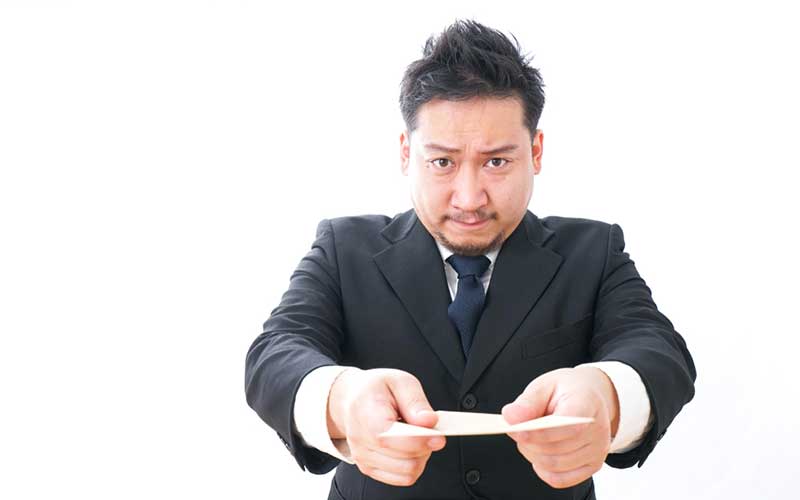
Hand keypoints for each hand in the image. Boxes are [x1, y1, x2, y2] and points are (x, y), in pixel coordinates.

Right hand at [327, 368, 446, 486]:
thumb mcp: (399, 381)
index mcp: (365, 414)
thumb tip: (429, 422)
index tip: (439, 437)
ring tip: (418, 437)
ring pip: (406, 472)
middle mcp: (360, 440)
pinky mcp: (369, 469)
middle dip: (424, 447)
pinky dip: (413, 465)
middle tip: (429, 430)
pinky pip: (402, 478)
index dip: (417, 441)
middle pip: (403, 460)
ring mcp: (363, 457)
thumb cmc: (376, 389)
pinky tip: (410, 447)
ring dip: (421, 456)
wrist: (352, 400)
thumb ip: (415, 401)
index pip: (389, 438)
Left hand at [501, 366, 619, 488]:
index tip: (515, 430)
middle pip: (556, 450)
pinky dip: (543, 470)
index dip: (538, 433)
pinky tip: (538, 454)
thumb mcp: (545, 385)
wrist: (589, 395)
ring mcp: (597, 452)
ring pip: (555, 466)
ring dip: (532, 455)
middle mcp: (598, 432)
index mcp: (588, 405)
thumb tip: (510, 417)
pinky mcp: (592, 466)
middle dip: (528, 443)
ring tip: (527, 439)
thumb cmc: (567, 390)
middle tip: (516, 431)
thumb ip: (528, 401)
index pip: (566, 427)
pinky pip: (561, 479)